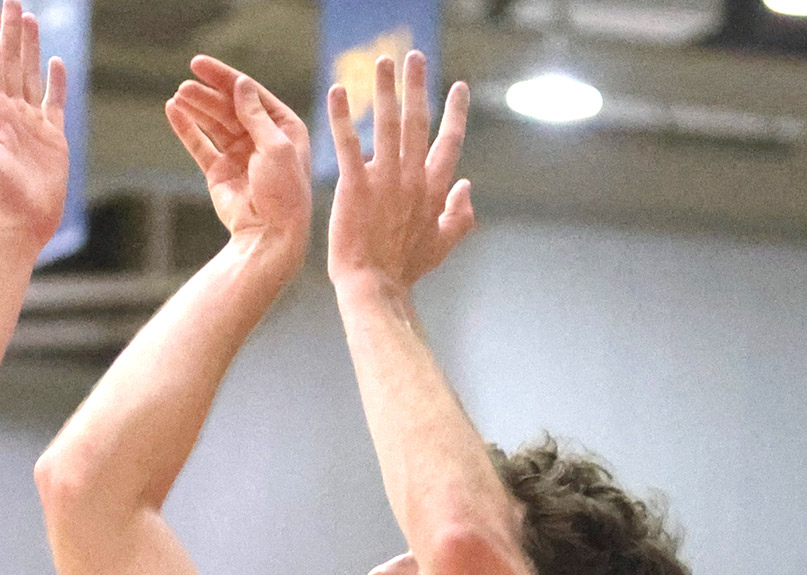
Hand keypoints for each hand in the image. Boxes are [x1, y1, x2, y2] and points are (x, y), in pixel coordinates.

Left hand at [0, 0, 68, 250]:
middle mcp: (10, 114)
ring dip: (30, 49)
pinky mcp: (53, 139)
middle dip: (11, 33)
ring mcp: (32, 125)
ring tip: (30, 20)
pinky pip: (54, 102)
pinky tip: (56, 63)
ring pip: (31, 76)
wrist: (21, 226)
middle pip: (11, 63)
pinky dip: (56, 82)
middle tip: (13, 2)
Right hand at [166, 57, 310, 265]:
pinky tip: (173, 111)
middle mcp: (261, 138)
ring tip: (178, 95)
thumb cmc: (284, 192)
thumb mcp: (276, 146)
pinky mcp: (219, 172)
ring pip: (213, 123)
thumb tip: (240, 84)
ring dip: (196, 108)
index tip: (200, 64)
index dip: (226, 78)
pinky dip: (186, 129)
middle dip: (208, 94)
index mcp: (284, 128)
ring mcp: (239, 155)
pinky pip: (200, 145)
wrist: (269, 235)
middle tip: (186, 83)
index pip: (251, 94)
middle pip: (230, 107)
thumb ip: (255, 114)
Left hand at [324, 48, 472, 299]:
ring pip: (388, 124)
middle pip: (418, 121)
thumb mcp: (442, 244)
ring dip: (385, 89)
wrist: (375, 287)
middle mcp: (413, 178)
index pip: (450, 141)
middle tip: (414, 56)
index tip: (458, 86)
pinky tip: (337, 91)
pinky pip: (348, 145)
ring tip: (382, 61)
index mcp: (434, 189)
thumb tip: (468, 187)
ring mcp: (384, 180)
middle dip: (417, 85)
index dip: (456, 112)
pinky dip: (342, 117)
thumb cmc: (405, 268)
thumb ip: (460, 215)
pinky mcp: (355, 187)